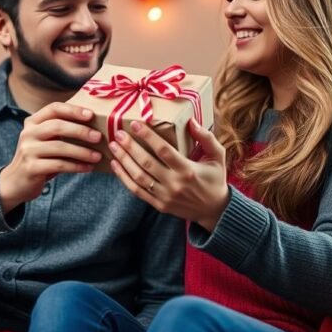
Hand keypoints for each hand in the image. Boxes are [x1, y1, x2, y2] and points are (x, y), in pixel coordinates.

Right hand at [0, 102, 102, 212]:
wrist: (16, 182)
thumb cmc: (39, 158)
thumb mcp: (46, 141)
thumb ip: (61, 131)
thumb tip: (94, 127)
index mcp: (33, 122)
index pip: (54, 108)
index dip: (73, 110)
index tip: (91, 115)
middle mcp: (28, 133)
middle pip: (57, 126)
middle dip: (80, 131)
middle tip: (98, 137)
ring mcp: (28, 150)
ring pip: (59, 147)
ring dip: (82, 152)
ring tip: (97, 156)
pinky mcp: (31, 167)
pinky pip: (59, 164)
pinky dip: (76, 166)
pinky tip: (88, 168)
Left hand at [108, 118, 228, 230]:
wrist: (214, 211)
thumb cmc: (215, 179)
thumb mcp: (218, 156)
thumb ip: (206, 138)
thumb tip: (191, 121)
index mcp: (188, 170)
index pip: (164, 150)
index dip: (148, 137)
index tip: (136, 124)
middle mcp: (174, 184)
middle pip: (146, 163)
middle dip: (130, 147)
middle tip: (119, 133)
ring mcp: (165, 196)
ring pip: (138, 177)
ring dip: (123, 161)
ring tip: (114, 146)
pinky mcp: (159, 205)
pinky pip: (137, 191)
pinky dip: (124, 178)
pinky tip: (115, 165)